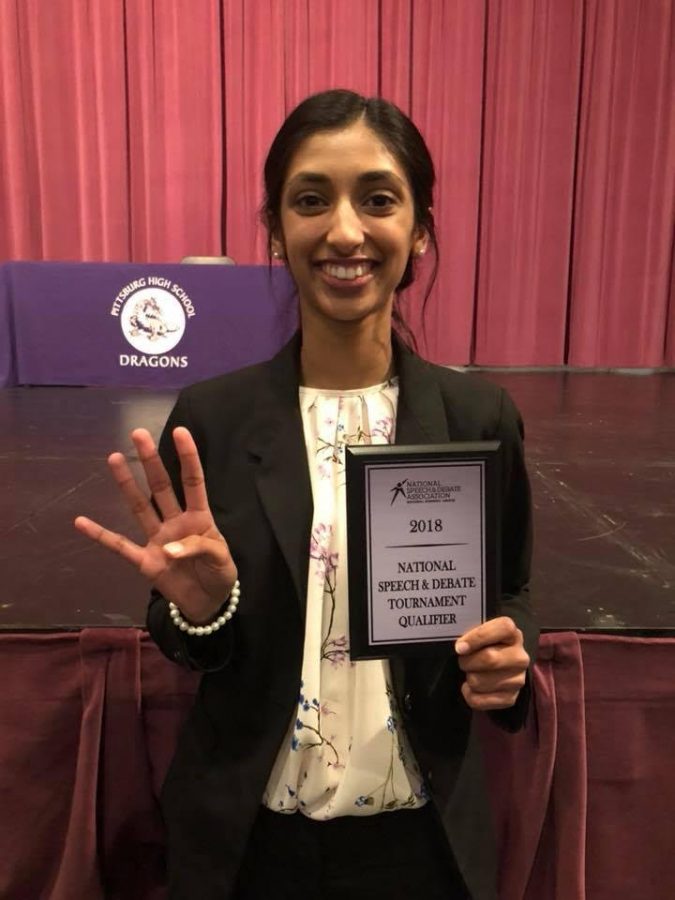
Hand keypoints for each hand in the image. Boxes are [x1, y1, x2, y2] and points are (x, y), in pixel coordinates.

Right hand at [74, 427, 236, 624]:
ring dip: (127, 484)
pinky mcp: (144, 562)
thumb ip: (199, 548)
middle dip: (151, 461)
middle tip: (138, 434)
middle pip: (161, 486)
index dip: (187, 456)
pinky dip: (100, 536)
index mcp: (199, 517)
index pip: (193, 481)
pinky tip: (81, 521)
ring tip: (113, 458)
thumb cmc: (219, 575)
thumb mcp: (221, 560)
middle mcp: (175, 522)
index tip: (180, 431)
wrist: (208, 604)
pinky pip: (120, 546)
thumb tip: (168, 550)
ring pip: (140, 507)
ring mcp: (157, 540)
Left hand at [455, 617, 528, 710]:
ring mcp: (518, 680)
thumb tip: (460, 647)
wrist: (499, 668)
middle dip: (467, 661)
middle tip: (463, 661)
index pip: (502, 629)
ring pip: (479, 682)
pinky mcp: (510, 698)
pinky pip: (478, 700)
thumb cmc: (484, 645)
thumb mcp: (481, 632)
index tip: (460, 647)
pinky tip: (472, 688)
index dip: (477, 637)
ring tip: (471, 672)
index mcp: (513, 634)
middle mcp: (520, 657)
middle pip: (489, 659)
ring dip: (468, 678)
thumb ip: (471, 633)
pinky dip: (468, 694)